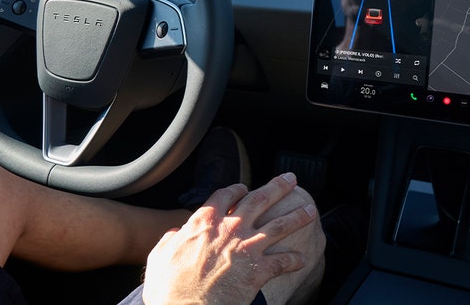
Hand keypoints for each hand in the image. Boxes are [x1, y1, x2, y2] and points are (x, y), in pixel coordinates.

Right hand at [142, 173, 317, 304]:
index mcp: (204, 223)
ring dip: (298, 216)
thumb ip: (169, 241)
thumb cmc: (169, 289)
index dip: (236, 189)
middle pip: (260, 200)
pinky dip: (295, 260)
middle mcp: (230, 229)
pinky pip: (283, 261)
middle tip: (290, 179)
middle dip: (278, 187)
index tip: (244, 188)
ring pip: (280, 225)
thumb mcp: (159, 257)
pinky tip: (303, 259)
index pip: (225, 195)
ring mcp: (247, 248)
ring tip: (310, 210)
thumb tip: (176, 234)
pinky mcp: (259, 271)